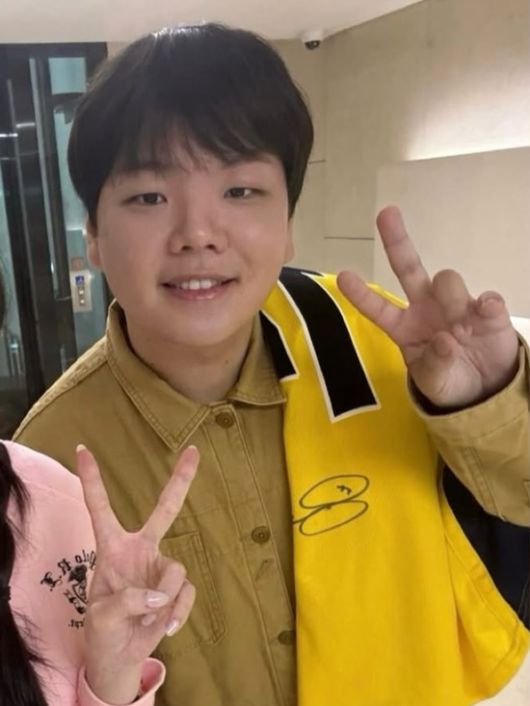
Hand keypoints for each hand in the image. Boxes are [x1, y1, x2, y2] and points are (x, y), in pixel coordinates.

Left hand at [77, 445, 198, 703]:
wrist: (120, 655)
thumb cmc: (103, 629)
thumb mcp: (101, 616)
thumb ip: (126, 600)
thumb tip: (158, 594)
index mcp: (112, 548)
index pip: (99, 508)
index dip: (91, 479)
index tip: (82, 449)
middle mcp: (140, 550)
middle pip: (165, 510)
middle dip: (181, 480)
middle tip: (194, 452)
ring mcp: (161, 567)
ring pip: (175, 570)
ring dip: (164, 598)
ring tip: (150, 618)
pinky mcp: (177, 589)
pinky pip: (186, 593)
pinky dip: (177, 612)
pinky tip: (166, 627)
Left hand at [337, 206, 518, 408]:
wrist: (485, 388)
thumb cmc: (448, 378)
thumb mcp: (434, 382)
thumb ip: (434, 366)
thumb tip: (443, 341)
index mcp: (404, 327)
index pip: (379, 308)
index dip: (361, 295)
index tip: (343, 276)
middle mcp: (426, 308)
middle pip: (408, 267)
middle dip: (397, 241)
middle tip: (387, 213)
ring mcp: (456, 305)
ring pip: (446, 279)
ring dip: (450, 299)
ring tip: (461, 333)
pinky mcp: (487, 310)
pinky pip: (486, 297)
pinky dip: (486, 304)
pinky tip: (484, 315)